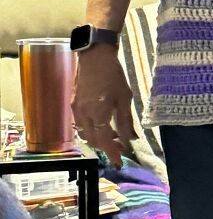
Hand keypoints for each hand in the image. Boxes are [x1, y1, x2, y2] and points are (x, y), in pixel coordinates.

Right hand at [71, 46, 135, 167]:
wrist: (94, 56)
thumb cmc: (113, 75)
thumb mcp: (125, 98)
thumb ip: (126, 120)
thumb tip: (131, 139)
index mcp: (98, 113)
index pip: (104, 141)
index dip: (113, 153)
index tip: (119, 162)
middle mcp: (84, 114)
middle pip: (93, 140)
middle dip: (107, 147)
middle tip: (121, 147)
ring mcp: (76, 110)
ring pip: (85, 134)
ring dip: (98, 139)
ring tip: (113, 136)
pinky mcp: (73, 104)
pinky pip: (81, 125)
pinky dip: (91, 130)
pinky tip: (102, 125)